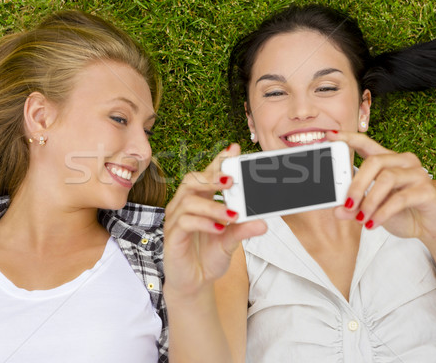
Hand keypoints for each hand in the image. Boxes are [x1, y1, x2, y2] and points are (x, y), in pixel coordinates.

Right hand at [163, 143, 266, 297]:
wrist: (195, 283)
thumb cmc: (208, 256)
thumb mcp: (231, 241)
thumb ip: (243, 229)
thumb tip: (263, 222)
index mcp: (199, 201)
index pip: (206, 175)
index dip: (217, 161)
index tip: (233, 150)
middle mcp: (184, 206)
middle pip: (192, 181)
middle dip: (212, 177)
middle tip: (232, 181)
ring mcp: (176, 220)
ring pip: (188, 201)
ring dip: (212, 206)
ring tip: (231, 215)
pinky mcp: (172, 236)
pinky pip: (185, 222)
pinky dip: (203, 223)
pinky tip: (219, 229)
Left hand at [326, 131, 435, 243]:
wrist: (434, 228)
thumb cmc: (403, 213)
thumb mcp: (374, 210)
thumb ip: (355, 208)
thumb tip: (337, 210)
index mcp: (388, 161)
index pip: (366, 143)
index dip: (349, 138)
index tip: (330, 135)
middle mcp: (404, 162)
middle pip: (374, 162)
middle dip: (357, 184)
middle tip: (347, 204)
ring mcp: (417, 174)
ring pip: (387, 178)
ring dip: (369, 201)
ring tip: (361, 218)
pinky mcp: (427, 191)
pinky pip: (400, 198)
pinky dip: (383, 212)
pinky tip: (373, 223)